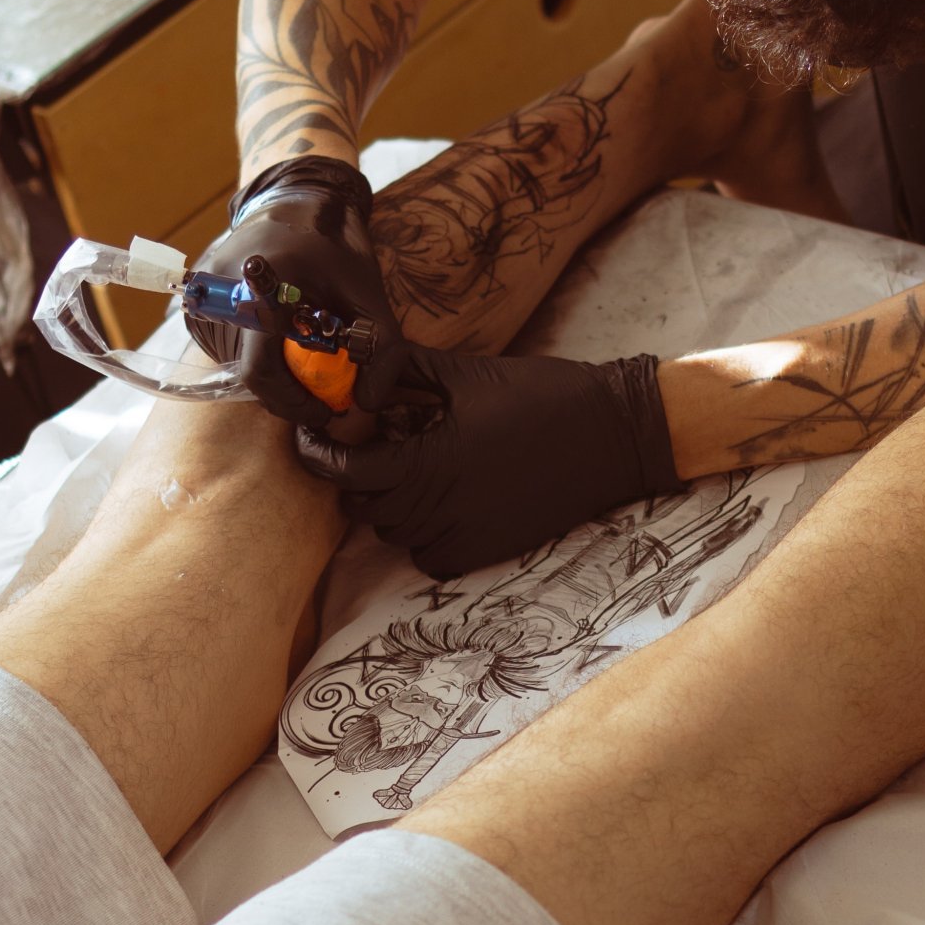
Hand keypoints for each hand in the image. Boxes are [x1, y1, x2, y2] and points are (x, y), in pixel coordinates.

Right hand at [186, 157, 402, 427]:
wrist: (295, 202)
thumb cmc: (336, 248)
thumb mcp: (371, 294)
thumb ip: (383, 349)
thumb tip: (366, 403)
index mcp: (263, 285)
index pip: (262, 370)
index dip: (293, 402)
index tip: (325, 410)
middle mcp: (222, 291)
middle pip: (250, 373)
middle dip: (289, 393)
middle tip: (321, 392)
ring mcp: (204, 297)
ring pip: (238, 365)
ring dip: (275, 373)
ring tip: (304, 353)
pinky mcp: (198, 303)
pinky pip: (228, 348)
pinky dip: (258, 355)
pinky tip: (280, 335)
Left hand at [296, 341, 681, 576]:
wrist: (614, 436)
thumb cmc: (543, 395)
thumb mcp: (467, 371)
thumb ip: (405, 368)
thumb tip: (356, 368)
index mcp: (430, 459)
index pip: (345, 471)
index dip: (318, 455)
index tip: (310, 438)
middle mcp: (441, 507)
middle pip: (363, 506)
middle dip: (357, 475)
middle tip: (378, 443)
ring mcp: (464, 536)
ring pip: (393, 533)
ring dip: (391, 503)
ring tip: (417, 466)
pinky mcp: (486, 553)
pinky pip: (426, 556)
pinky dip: (422, 533)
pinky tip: (445, 500)